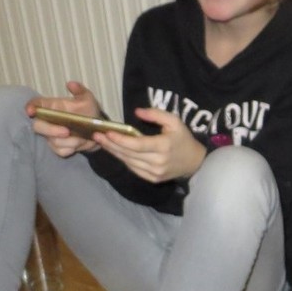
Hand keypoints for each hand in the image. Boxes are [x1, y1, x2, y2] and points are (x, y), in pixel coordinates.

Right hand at [27, 81, 99, 156]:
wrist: (97, 130)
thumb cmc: (88, 112)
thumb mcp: (87, 99)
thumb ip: (80, 91)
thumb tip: (71, 84)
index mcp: (52, 107)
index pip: (35, 105)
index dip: (30, 107)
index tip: (30, 111)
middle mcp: (48, 121)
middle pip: (38, 126)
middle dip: (50, 130)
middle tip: (66, 131)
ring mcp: (51, 135)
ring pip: (52, 141)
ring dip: (68, 141)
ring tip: (81, 138)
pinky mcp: (58, 147)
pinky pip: (60, 150)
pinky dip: (70, 148)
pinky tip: (80, 143)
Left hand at [91, 105, 206, 183]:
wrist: (194, 162)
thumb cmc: (183, 139)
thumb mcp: (174, 121)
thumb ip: (155, 114)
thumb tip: (136, 112)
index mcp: (163, 147)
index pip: (137, 144)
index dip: (121, 139)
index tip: (107, 132)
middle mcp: (158, 162)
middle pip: (129, 154)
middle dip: (111, 144)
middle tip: (97, 135)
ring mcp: (154, 173)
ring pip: (128, 162)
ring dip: (114, 152)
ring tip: (102, 142)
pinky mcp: (152, 179)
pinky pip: (133, 168)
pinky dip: (123, 159)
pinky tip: (115, 151)